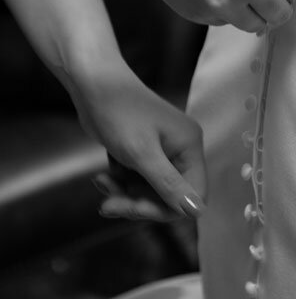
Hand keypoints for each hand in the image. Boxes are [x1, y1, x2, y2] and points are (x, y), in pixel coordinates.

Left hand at [69, 68, 205, 219]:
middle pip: (170, 194)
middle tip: (108, 205)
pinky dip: (120, 184)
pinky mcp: (144, 152)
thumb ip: (169, 185)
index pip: (193, 193)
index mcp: (191, 147)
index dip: (167, 208)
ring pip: (151, 190)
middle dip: (138, 203)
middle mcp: (182, 150)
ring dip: (125, 194)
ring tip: (102, 185)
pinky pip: (139, 180)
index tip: (135, 210)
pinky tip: (102, 177)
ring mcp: (163, 151)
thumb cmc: (120, 114)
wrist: (94, 86)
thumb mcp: (143, 154)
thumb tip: (199, 212)